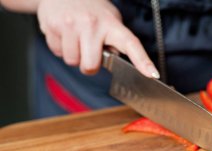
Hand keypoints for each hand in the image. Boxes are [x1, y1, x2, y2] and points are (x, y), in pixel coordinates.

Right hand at [37, 0, 158, 76]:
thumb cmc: (91, 10)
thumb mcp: (109, 20)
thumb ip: (116, 41)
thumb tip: (118, 62)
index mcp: (112, 24)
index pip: (131, 44)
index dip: (143, 61)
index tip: (152, 74)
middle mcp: (92, 24)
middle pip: (90, 66)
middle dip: (89, 65)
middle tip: (89, 51)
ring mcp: (71, 25)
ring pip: (72, 62)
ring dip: (74, 56)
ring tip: (76, 38)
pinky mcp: (53, 26)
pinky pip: (57, 52)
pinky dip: (60, 48)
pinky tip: (64, 34)